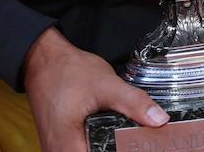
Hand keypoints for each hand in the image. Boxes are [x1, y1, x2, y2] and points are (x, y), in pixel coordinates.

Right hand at [23, 27, 168, 151]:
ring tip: (123, 138)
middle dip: (116, 148)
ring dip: (105, 147)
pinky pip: (80, 149)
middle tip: (133, 139)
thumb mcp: (106, 85)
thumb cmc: (66, 72)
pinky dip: (95, 144)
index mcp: (68, 146)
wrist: (44, 61)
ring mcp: (57, 150)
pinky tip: (106, 135)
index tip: (135, 145)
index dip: (120, 151)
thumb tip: (159, 119)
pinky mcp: (59, 144)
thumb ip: (133, 103)